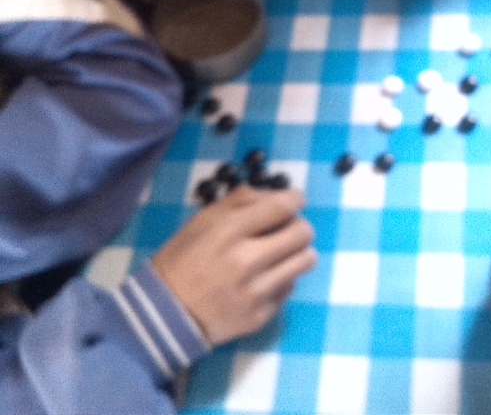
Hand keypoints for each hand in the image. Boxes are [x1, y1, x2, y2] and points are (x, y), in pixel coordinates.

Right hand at [152, 186, 316, 346]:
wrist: (163, 317)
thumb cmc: (182, 261)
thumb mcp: (201, 221)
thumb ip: (240, 201)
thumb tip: (277, 195)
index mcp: (228, 232)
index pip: (282, 207)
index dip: (295, 199)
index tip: (295, 200)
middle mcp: (246, 261)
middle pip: (303, 233)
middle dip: (299, 226)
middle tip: (287, 229)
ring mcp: (256, 292)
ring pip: (306, 260)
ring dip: (298, 252)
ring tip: (281, 254)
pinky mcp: (261, 316)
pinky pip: (290, 288)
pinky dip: (282, 279)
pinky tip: (263, 280)